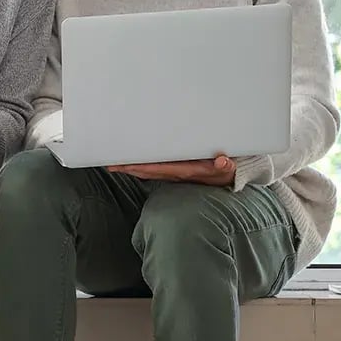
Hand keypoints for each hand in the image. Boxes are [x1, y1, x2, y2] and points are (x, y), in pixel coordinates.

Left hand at [106, 155, 235, 185]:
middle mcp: (176, 174)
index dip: (141, 166)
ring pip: (148, 170)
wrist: (230, 179)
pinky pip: (154, 168)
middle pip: (147, 171)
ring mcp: (174, 173)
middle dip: (128, 167)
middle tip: (110, 162)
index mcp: (185, 171)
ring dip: (131, 167)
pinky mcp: (175, 170)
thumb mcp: (229, 169)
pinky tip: (131, 161)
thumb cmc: (227, 171)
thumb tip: (222, 161)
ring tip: (114, 162)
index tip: (125, 163)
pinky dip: (141, 165)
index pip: (159, 168)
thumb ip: (226, 165)